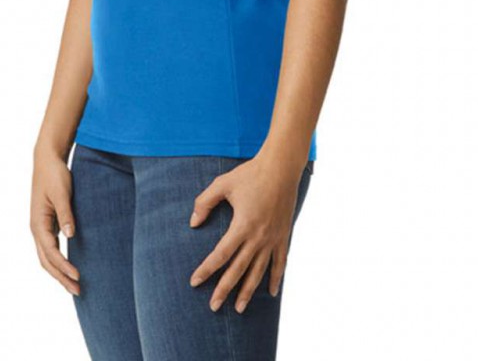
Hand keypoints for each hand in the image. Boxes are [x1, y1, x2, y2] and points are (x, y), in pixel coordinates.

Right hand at [30, 148, 80, 295]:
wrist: (47, 160)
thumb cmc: (54, 175)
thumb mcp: (62, 192)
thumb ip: (66, 214)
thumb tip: (70, 235)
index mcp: (38, 223)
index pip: (51, 252)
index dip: (64, 266)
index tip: (78, 276)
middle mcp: (36, 229)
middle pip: (46, 261)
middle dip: (61, 277)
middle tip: (78, 291)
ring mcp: (41, 228)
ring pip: (47, 257)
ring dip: (59, 272)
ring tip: (74, 285)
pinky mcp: (47, 224)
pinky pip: (51, 249)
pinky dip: (59, 261)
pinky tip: (69, 266)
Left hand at [188, 153, 303, 312]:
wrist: (281, 168)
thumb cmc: (250, 174)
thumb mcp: (222, 184)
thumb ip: (204, 202)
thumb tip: (193, 223)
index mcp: (242, 225)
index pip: (220, 255)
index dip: (206, 269)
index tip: (194, 282)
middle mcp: (258, 237)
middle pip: (238, 270)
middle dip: (224, 289)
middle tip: (213, 307)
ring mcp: (273, 239)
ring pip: (259, 272)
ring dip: (248, 291)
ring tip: (239, 308)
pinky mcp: (284, 236)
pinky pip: (280, 263)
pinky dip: (275, 279)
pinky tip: (270, 293)